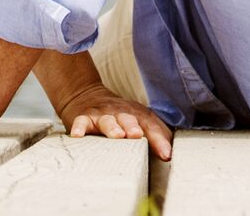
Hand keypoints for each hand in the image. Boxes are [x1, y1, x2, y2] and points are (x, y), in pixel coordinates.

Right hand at [58, 81, 173, 160]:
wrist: (86, 94)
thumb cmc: (118, 116)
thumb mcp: (137, 121)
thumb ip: (155, 135)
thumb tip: (170, 154)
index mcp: (136, 114)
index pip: (150, 125)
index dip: (159, 139)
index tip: (166, 155)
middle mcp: (120, 112)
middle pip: (129, 118)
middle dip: (134, 127)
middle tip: (138, 135)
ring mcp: (102, 114)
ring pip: (108, 120)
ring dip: (113, 127)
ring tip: (117, 135)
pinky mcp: (83, 117)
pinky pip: (81, 122)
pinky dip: (80, 127)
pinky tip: (78, 135)